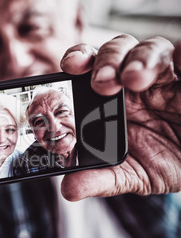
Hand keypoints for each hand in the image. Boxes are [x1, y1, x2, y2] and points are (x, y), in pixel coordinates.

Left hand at [60, 35, 180, 199]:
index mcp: (111, 99)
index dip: (78, 60)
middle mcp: (134, 82)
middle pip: (115, 50)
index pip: (89, 68)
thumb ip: (102, 179)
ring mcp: (166, 76)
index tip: (68, 68)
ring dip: (139, 58)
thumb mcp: (133, 174)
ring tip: (134, 78)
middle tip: (102, 82)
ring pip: (149, 48)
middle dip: (106, 60)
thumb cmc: (164, 161)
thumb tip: (68, 190)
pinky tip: (179, 63)